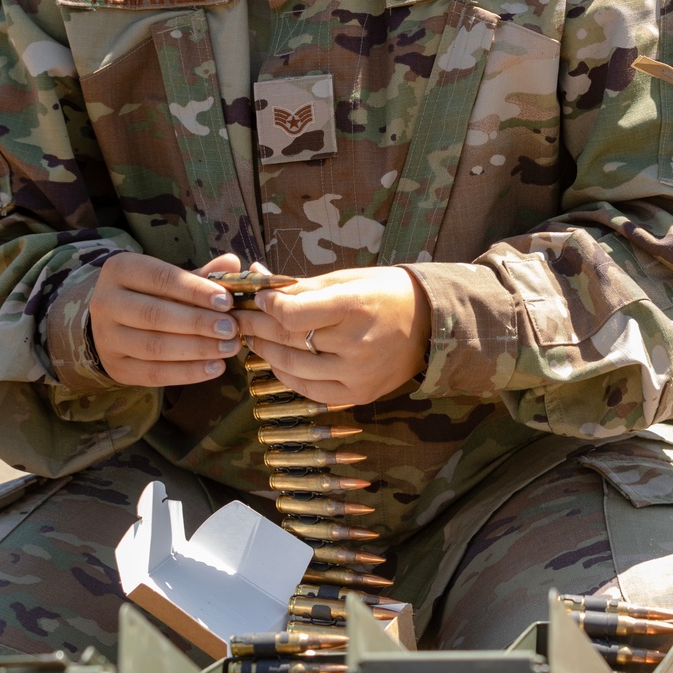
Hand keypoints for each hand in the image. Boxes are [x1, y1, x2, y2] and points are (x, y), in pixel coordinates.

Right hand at [89, 252, 241, 387]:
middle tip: (231, 328)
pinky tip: (215, 367)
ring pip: (153, 347)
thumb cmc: (149, 293)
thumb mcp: (170, 277)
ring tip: (228, 347)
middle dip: (197, 322)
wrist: (111, 320)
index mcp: (119, 270)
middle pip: (154, 315)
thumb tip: (232, 264)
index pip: (160, 279)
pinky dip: (187, 373)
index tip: (226, 301)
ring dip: (197, 349)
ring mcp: (107, 338)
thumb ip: (201, 274)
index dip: (194, 290)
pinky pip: (153, 373)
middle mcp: (106, 303)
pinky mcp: (116, 367)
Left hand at [239, 267, 429, 406]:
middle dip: (258, 326)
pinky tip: (276, 361)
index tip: (257, 297)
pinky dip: (287, 376)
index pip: (293, 313)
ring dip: (266, 351)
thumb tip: (256, 278)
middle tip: (240, 317)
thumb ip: (301, 286)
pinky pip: (310, 391)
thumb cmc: (386, 293)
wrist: (432, 324)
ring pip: (294, 367)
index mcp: (355, 306)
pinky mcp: (359, 394)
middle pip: (289, 339)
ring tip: (253, 337)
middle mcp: (356, 343)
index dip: (267, 305)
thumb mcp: (347, 280)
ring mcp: (358, 373)